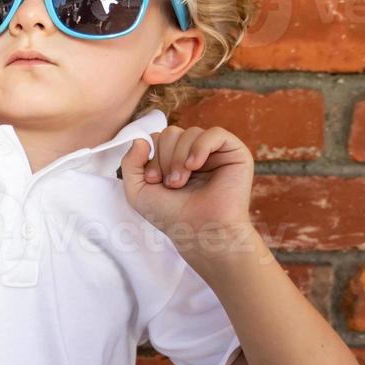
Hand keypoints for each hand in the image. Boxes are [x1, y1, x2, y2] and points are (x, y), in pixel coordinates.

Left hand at [119, 123, 254, 255]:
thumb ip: (130, 164)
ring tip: (180, 182)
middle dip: (165, 157)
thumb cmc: (171, 216)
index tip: (153, 180)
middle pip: (172, 132)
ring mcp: (215, 153)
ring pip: (190, 133)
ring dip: (179, 158)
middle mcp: (194, 154)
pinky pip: (215, 133)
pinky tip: (195, 165)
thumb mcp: (137, 192)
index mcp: (174, 160)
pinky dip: (200, 147)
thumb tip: (140, 139)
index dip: (152, 156)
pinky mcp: (235, 154)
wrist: (199, 232)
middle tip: (170, 184)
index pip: (158, 138)